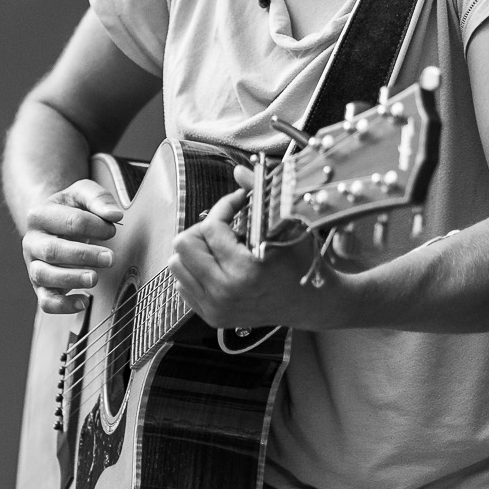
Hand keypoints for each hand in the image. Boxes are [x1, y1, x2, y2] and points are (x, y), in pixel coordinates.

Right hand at [20, 179, 122, 314]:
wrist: (52, 227)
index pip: (69, 221)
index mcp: (39, 215)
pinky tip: (84, 301)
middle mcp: (31, 242)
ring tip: (95, 278)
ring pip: (44, 276)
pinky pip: (46, 302)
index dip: (95, 226)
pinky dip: (64, 305)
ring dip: (72, 278)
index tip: (113, 229)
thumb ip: (98, 199)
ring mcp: (34, 266)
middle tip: (110, 258)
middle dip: (84, 255)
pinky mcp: (41, 288)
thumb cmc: (70, 210)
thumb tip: (114, 216)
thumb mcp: (82, 195)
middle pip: (53, 251)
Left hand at [171, 165, 324, 329]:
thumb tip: (239, 171)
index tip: (237, 204)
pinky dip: (196, 271)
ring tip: (220, 248)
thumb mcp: (287, 227)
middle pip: (183, 245)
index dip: (223, 207)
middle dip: (203, 230)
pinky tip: (219, 268)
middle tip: (225, 229)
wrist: (311, 304)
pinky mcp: (212, 317)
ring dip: (195, 251)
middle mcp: (224, 292)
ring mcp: (215, 307)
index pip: (211, 227)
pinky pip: (182, 285)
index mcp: (244, 270)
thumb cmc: (301, 264)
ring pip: (176, 265)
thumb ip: (261, 197)